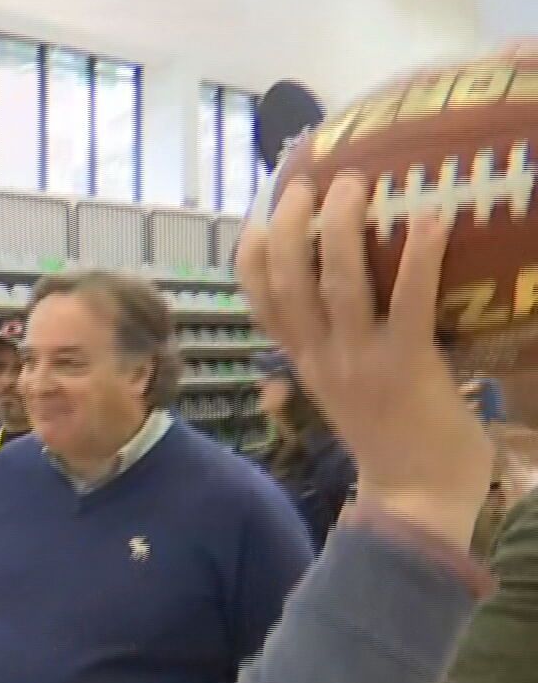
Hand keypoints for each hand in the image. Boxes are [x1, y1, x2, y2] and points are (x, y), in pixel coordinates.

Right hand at [237, 176, 490, 552]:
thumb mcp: (343, 394)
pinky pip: (409, 304)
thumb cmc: (389, 441)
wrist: (417, 496)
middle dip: (291, 228)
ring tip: (351, 187)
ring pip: (337, 285)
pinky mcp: (408, 366)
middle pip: (289, 283)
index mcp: (304, 363)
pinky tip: (428, 221)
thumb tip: (342, 309)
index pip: (261, 304)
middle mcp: (323, 357)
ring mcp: (361, 361)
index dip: (254, 258)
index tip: (260, 219)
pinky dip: (417, 259)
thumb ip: (335, 354)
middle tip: (304, 186)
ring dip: (341, 230)